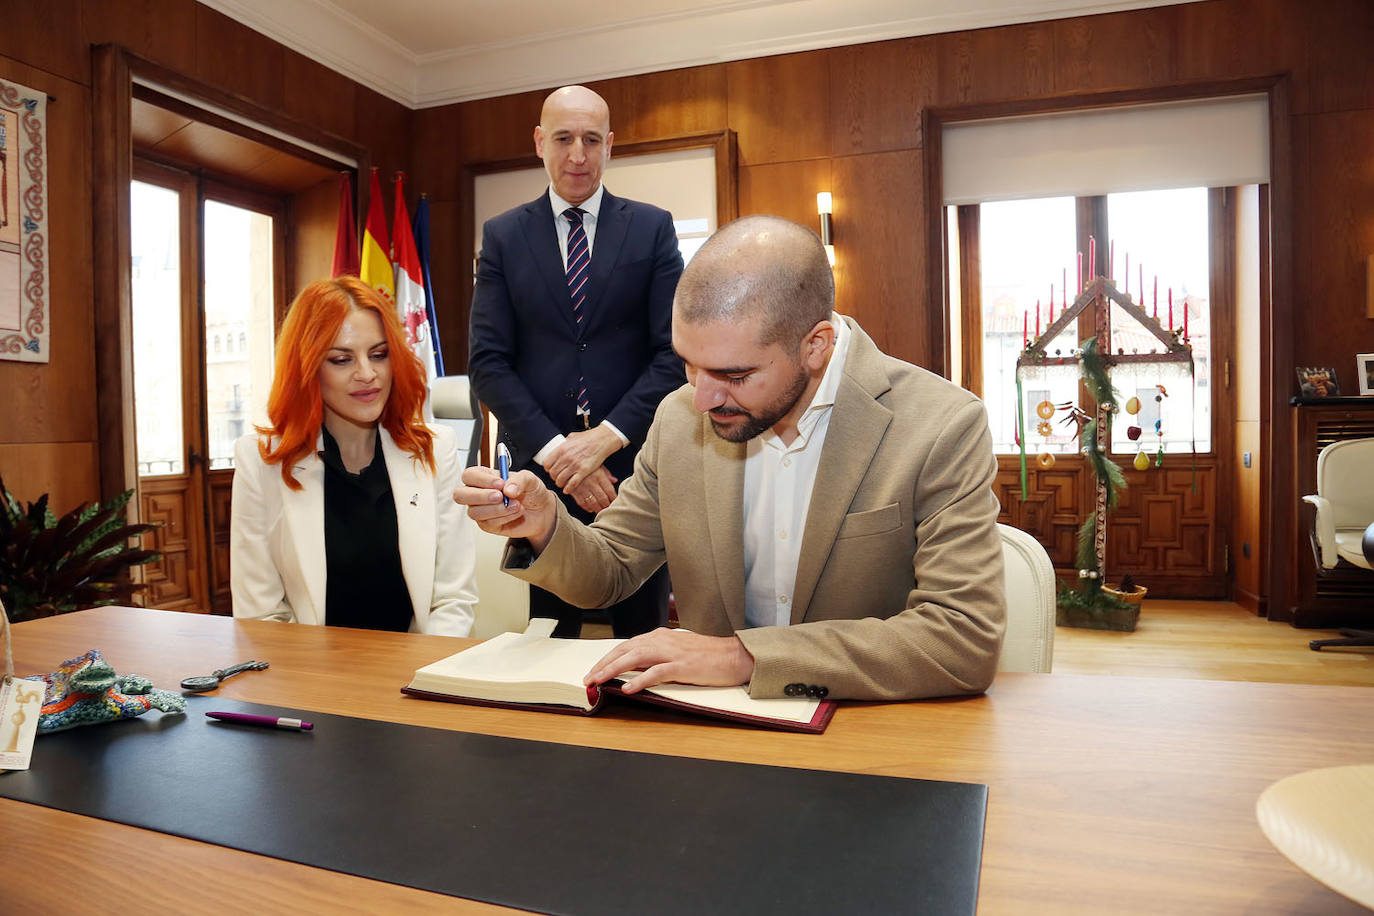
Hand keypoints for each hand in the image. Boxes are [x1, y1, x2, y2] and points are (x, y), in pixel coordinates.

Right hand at [454, 465, 558, 552]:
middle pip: (460, 495)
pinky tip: (515, 512)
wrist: (542, 511)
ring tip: (516, 505)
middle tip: (500, 497)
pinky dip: (504, 517)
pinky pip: (487, 523)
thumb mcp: (529, 479)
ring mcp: (481, 510)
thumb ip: (519, 480)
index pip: (469, 475)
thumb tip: (508, 489)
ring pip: (474, 511)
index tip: (500, 483)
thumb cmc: (531, 491)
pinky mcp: (487, 524)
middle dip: (480, 496)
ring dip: (497, 509)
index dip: (481, 480)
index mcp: (484, 477)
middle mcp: (478, 493)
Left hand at [546, 426, 621, 491]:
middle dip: (554, 477)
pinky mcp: (584, 471)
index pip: (547, 463)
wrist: (602, 440)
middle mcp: (566, 457)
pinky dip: (568, 488)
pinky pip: (572, 484)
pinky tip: (568, 489)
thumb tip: (560, 446)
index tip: (550, 470)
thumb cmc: (588, 437)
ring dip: (560, 483)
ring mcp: (575, 465)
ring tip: (562, 483)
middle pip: (553, 473)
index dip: (548, 468)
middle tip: (557, 477)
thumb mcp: (572, 437)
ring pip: (560, 480)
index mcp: (562, 449)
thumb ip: (564, 443)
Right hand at [570, 465, 617, 513]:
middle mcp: (592, 482)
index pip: (610, 490)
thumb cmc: (584, 463)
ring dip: (598, 509)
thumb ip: (606, 474)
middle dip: (607, 506)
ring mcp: (582, 487)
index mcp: (599, 475)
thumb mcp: (596, 465)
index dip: (614, 498)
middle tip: (609, 509)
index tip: (615, 502)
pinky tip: (591, 509)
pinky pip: (582, 503)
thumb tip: (615, 480)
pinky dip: (587, 508)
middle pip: (602, 498)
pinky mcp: (574, 491)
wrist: (567, 463)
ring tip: (601, 511)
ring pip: (593, 503)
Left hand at [583, 628, 755, 693]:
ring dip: (613, 670)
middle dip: (603, 664)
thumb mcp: (678, 650)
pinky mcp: (682, 666)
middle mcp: (662, 640)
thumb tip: (635, 666)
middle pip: (625, 650)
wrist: (735, 655)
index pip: (626, 646)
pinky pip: (656, 672)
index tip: (594, 671)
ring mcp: (672, 652)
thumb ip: (657, 655)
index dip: (607, 658)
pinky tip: (627, 688)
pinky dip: (639, 680)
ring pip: (635, 658)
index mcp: (660, 636)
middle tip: (588, 679)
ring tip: (598, 681)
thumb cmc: (708, 655)